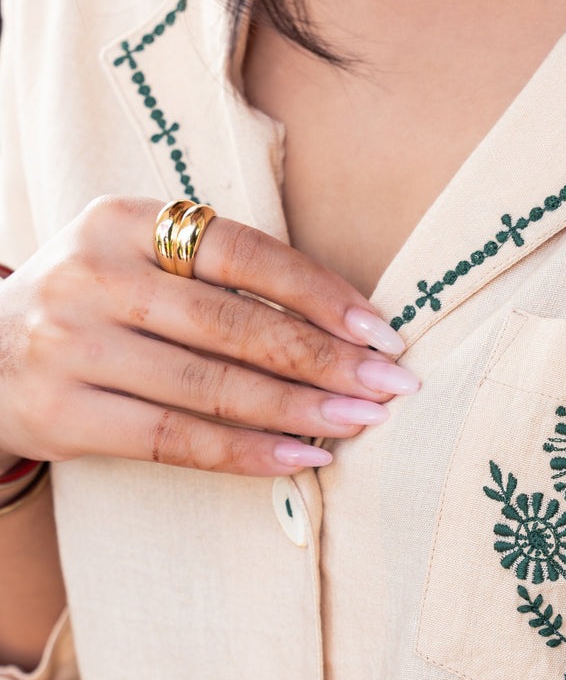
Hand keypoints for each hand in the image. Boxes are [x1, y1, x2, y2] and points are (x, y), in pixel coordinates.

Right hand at [0, 196, 419, 475]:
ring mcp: (70, 346)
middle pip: (232, 323)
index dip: (318, 293)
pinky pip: (173, 439)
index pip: (241, 252)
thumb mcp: (132, 260)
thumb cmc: (89, 305)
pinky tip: (301, 458)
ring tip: (359, 423)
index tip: (380, 331)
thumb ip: (213, 275)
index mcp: (120, 220)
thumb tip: (342, 325)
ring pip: (208, 386)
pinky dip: (246, 453)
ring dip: (297, 410)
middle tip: (390, 386)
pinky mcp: (62, 413)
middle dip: (324, 360)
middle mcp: (92, 275)